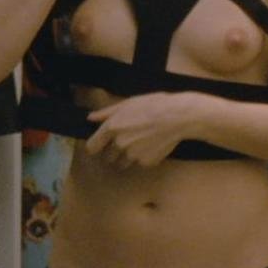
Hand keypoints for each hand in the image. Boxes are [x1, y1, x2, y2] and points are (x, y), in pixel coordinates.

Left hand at [84, 91, 199, 168]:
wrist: (177, 117)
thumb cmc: (153, 105)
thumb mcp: (128, 103)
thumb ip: (106, 113)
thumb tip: (90, 118)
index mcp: (112, 128)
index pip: (92, 147)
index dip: (96, 146)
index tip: (100, 145)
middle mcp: (119, 144)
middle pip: (107, 157)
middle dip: (114, 152)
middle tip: (127, 141)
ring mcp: (132, 156)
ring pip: (123, 163)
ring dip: (127, 157)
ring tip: (141, 143)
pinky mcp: (146, 163)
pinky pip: (139, 163)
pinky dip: (143, 158)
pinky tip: (152, 145)